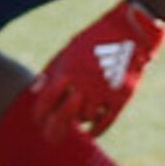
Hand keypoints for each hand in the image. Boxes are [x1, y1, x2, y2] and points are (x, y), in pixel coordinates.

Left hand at [31, 0, 164, 141]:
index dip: (40, 115)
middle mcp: (82, 83)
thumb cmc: (94, 40)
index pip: (45, 103)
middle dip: (57, 127)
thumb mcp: (67, 51)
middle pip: (63, 117)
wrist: (129, 30)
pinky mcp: (121, 95)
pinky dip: (97, 130)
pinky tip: (91, 133)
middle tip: (54, 135)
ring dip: (80, 118)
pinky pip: (106, 122)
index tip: (40, 121)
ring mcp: (102, 91)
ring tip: (80, 113)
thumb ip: (50, 72)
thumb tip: (34, 90)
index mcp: (65, 71)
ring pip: (85, 117)